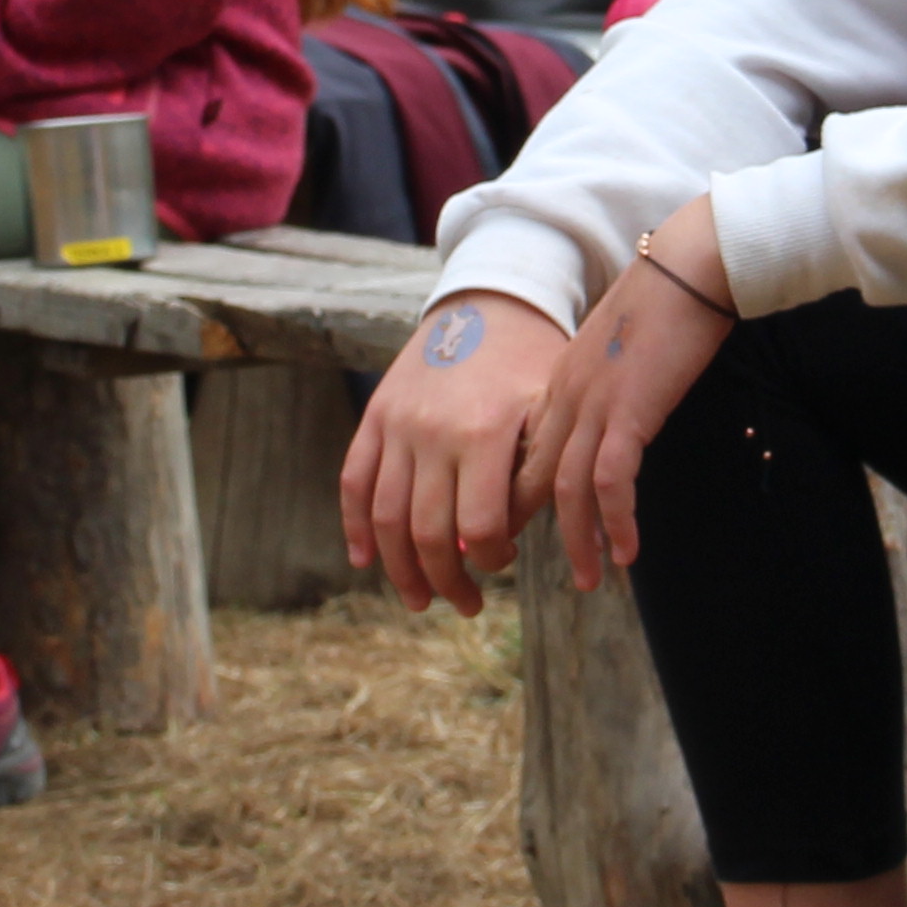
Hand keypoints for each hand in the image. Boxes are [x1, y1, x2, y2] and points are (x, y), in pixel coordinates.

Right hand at [343, 289, 574, 614]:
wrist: (489, 301)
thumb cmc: (533, 365)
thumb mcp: (552, 413)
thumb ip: (536, 476)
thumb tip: (510, 539)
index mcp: (486, 432)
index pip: (480, 526)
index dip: (491, 560)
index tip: (503, 565)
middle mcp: (435, 431)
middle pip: (429, 533)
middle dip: (447, 581)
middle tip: (465, 604)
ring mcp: (398, 424)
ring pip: (386, 517)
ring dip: (401, 569)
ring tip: (419, 598)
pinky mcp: (375, 416)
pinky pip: (354, 481)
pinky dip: (355, 527)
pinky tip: (366, 561)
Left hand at [524, 193, 734, 590]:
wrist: (691, 264)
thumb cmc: (669, 302)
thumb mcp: (624, 351)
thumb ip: (611, 386)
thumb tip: (619, 418)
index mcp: (560, 381)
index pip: (524, 452)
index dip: (518, 499)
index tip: (522, 535)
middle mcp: (566, 395)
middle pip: (531, 478)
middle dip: (530, 532)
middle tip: (540, 570)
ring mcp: (593, 403)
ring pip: (565, 489)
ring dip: (580, 541)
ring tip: (593, 580)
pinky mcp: (629, 411)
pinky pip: (611, 481)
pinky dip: (617, 521)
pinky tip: (628, 552)